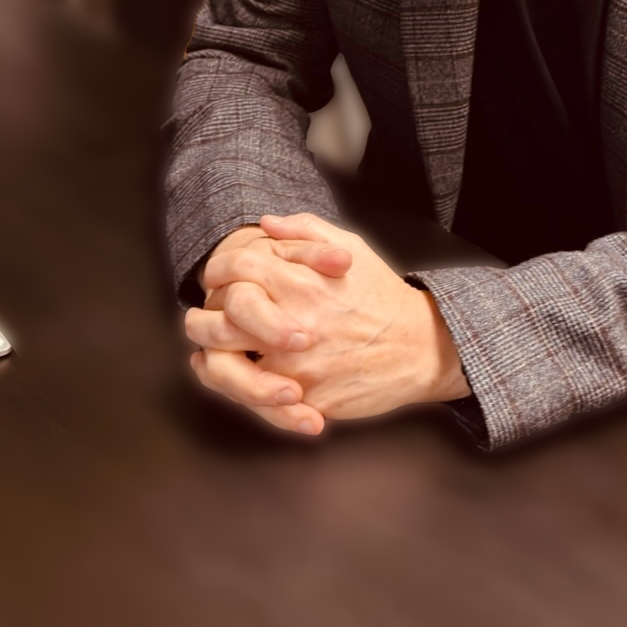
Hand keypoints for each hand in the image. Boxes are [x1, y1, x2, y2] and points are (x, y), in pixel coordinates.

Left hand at [186, 214, 469, 435]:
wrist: (423, 347)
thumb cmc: (381, 297)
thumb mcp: (350, 247)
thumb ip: (304, 231)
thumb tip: (264, 224)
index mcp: (298, 282)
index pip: (232, 272)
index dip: (216, 273)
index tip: (216, 280)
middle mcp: (292, 324)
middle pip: (217, 324)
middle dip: (203, 322)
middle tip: (207, 321)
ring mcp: (297, 367)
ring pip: (229, 370)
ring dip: (215, 363)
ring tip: (214, 356)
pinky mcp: (306, 399)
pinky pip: (258, 403)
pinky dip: (244, 393)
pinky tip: (241, 381)